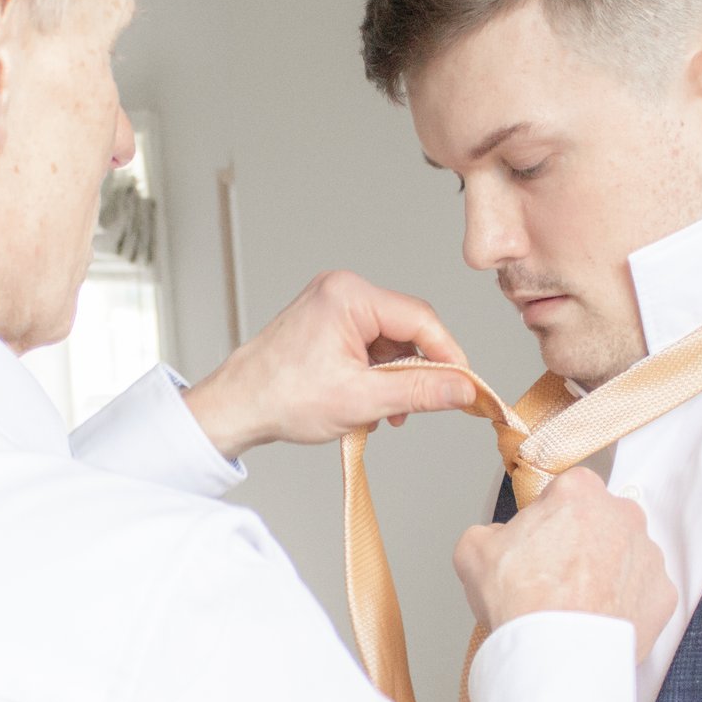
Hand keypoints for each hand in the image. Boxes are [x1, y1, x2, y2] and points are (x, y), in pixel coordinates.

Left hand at [183, 271, 477, 458]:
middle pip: (407, 327)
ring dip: (397, 377)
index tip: (465, 386)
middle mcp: (341, 290)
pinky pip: (370, 343)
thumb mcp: (362, 400)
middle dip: (418, 370)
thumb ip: (420, 391)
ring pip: (390, 339)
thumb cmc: (281, 397)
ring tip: (389, 412)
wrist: (236, 408)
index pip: (421, 319)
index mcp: (349, 295)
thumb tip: (464, 389)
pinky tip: (372, 402)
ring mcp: (332, 305)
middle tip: (422, 406)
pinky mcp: (326, 322)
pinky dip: (377, 373)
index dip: (449, 355)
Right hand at [453, 469, 676, 659]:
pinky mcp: (663, 595)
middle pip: (600, 522)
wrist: (555, 654)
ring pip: (625, 557)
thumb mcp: (473, 551)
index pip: (566, 491)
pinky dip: (625, 605)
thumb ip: (490, 532)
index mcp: (579, 493)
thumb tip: (498, 540)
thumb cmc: (521, 601)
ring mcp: (649, 556)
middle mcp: (623, 516)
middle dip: (582, 544)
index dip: (548, 518)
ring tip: (576, 605)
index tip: (538, 542)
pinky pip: (643, 594)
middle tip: (555, 577)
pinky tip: (598, 620)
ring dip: (606, 574)